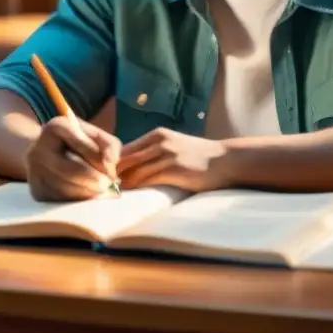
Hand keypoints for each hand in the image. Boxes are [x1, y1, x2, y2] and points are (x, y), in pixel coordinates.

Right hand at [24, 116, 121, 201]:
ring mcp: (34, 171)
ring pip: (66, 188)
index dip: (97, 155)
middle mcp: (38, 148)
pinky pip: (61, 199)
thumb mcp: (94, 135)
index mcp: (56, 127)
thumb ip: (110, 144)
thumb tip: (112, 162)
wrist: (48, 153)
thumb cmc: (77, 143)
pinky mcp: (36, 190)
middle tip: (110, 183)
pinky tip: (87, 194)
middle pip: (71, 169)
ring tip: (101, 189)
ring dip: (89, 191)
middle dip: (95, 178)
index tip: (111, 163)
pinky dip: (78, 199)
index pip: (79, 142)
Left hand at [117, 128, 232, 191]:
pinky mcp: (174, 168)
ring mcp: (167, 154)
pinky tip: (132, 197)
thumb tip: (130, 168)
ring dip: (123, 184)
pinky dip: (137, 189)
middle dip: (113, 175)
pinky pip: (147, 179)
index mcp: (157, 135)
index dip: (113, 165)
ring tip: (115, 197)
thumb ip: (154, 152)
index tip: (108, 180)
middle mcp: (159, 141)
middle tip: (106, 191)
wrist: (225, 160)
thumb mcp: (174, 146)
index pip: (124, 149)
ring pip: (133, 170)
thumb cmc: (199, 157)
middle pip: (125, 159)